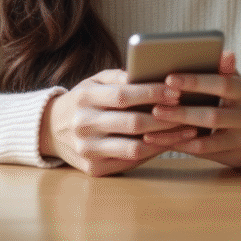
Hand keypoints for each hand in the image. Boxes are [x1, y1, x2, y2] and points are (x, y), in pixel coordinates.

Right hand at [40, 68, 199, 176]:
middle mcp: (84, 125)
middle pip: (132, 123)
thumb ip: (118, 76)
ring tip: (188, 130)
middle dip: (166, 118)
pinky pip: (130, 162)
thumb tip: (148, 72)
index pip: (123, 96)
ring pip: (134, 148)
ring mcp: (87, 150)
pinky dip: (153, 152)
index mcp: (84, 98)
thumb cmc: (83, 101)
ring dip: (165, 139)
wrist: (51, 130)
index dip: (151, 94)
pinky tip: (170, 143)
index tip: (176, 91)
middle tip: (190, 112)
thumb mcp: (94, 82)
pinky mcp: (94, 169)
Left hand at [141, 51, 240, 168]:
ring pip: (207, 141)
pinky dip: (182, 147)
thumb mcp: (232, 81)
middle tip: (155, 108)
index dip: (196, 82)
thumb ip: (223, 69)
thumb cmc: (234, 99)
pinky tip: (163, 141)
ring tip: (151, 130)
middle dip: (181, 113)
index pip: (223, 84)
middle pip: (213, 116)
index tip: (169, 79)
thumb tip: (224, 53)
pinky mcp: (237, 157)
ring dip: (177, 134)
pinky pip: (205, 154)